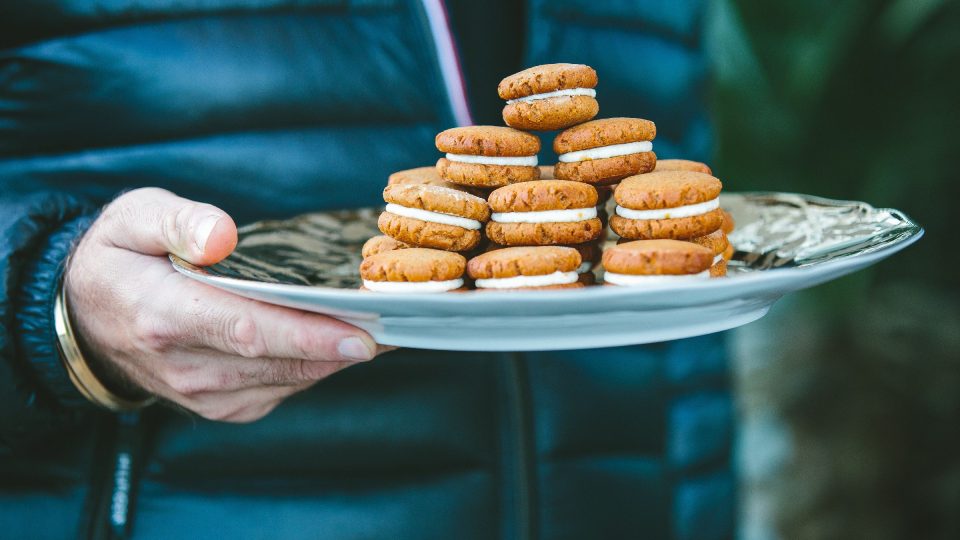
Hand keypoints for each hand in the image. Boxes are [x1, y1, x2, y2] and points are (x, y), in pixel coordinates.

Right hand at [65, 188, 388, 421]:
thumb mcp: (132, 219)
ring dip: (338, 359)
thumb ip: (177, 222)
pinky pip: (282, 389)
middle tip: (403, 326)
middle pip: (278, 360)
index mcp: (163, 314)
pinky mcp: (221, 405)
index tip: (362, 335)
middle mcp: (185, 365)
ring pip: (288, 380)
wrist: (89, 320)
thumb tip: (223, 236)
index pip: (245, 329)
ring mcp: (203, 393)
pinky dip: (316, 368)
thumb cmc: (120, 258)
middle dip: (342, 346)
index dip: (307, 335)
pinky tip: (345, 342)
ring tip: (390, 329)